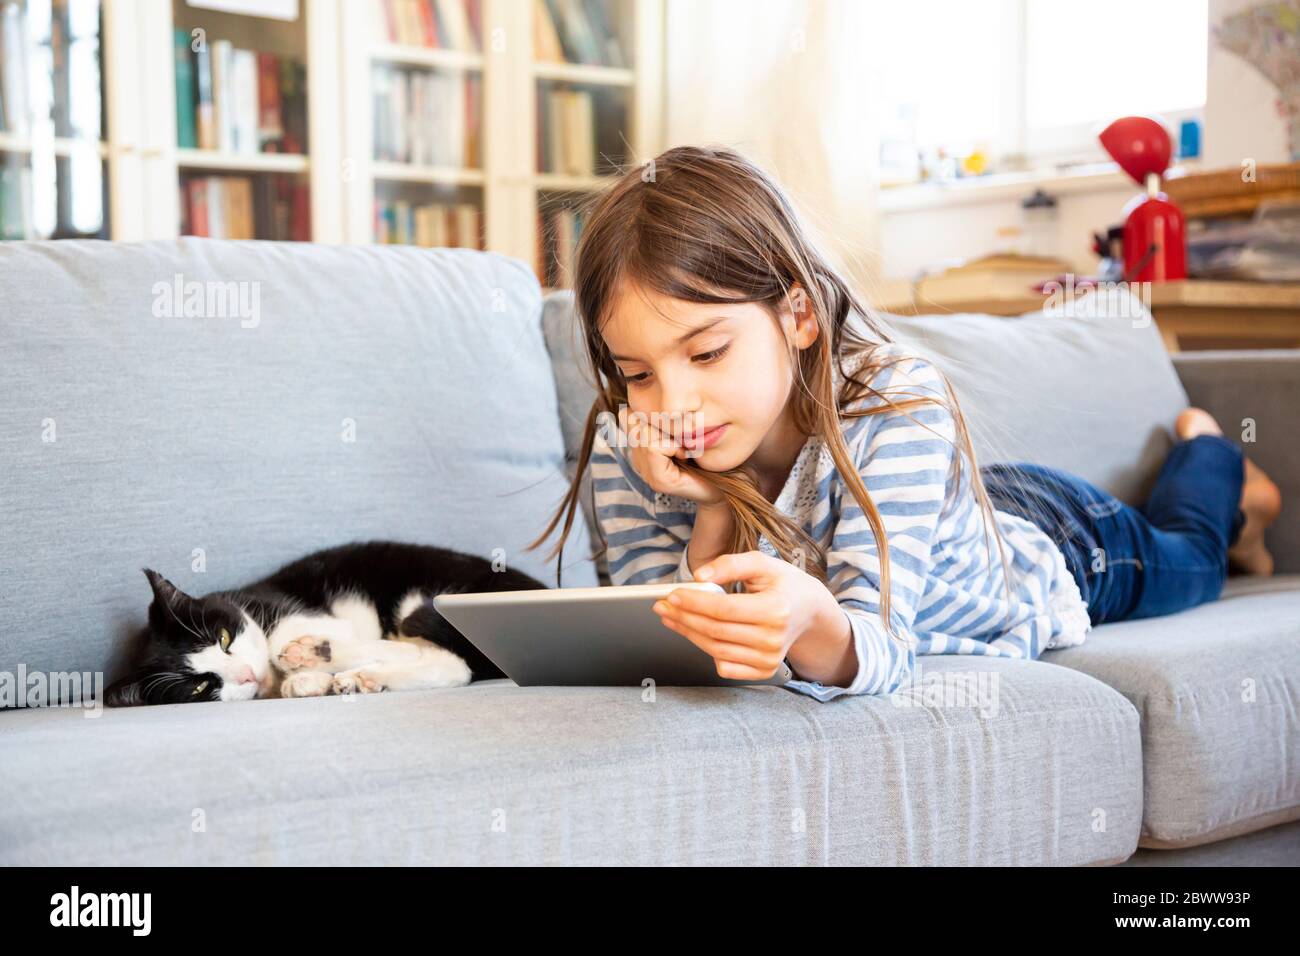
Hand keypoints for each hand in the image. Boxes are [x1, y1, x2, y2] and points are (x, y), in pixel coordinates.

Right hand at [617, 406, 724, 506]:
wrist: (722, 484)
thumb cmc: (704, 454)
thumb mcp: (679, 427)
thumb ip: (661, 416)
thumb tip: (641, 399)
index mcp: (640, 447)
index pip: (627, 415)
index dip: (652, 416)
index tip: (674, 431)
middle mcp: (638, 460)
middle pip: (634, 421)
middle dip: (661, 424)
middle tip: (681, 441)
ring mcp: (646, 472)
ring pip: (643, 433)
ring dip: (670, 437)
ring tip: (684, 450)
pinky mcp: (657, 481)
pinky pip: (653, 448)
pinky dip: (672, 447)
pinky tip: (685, 456)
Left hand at [652, 551, 843, 680]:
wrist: (809, 611)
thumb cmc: (784, 585)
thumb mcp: (763, 564)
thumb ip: (731, 564)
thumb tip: (700, 576)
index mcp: (775, 610)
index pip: (723, 609)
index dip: (693, 603)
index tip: (672, 594)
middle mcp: (773, 639)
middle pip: (715, 631)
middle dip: (683, 617)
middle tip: (662, 605)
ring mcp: (769, 659)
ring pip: (715, 649)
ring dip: (688, 633)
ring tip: (672, 617)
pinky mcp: (763, 670)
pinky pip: (725, 667)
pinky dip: (707, 651)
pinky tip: (696, 634)